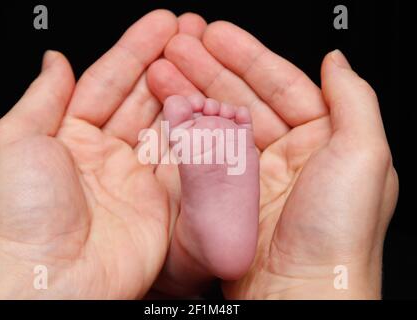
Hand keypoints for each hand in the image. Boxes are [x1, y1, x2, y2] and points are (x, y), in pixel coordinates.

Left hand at [0, 10, 178, 298]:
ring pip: (166, 126)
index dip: (135, 50)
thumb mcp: (17, 140)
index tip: (162, 24)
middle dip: (168, 65)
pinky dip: (199, 136)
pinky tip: (212, 108)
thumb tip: (55, 59)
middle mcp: (105, 155)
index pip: (108, 81)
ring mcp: (136, 178)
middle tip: (193, 33)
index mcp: (70, 136)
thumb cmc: (22, 213)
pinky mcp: (161, 203)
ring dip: (186, 94)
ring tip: (206, 62)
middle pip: (142, 99)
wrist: (50, 278)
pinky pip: (184, 163)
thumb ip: (43, 96)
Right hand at [147, 21, 397, 298]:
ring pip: (219, 124)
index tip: (216, 35)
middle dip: (209, 69)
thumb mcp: (365, 156)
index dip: (247, 56)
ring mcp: (254, 177)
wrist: (300, 295)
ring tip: (163, 69)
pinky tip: (170, 110)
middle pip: (242, 99)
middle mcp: (288, 156)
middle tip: (179, 45)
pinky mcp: (228, 199)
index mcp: (323, 141)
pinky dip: (186, 131)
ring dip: (192, 94)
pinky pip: (205, 156)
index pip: (280, 84)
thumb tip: (336, 60)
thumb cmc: (339, 234)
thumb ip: (354, 99)